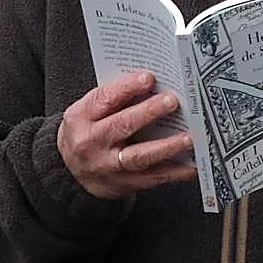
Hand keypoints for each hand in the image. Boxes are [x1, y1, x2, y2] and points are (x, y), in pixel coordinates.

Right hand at [57, 71, 196, 199]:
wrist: (71, 169)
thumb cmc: (88, 130)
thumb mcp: (89, 111)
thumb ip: (115, 98)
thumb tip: (153, 83)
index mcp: (81, 117)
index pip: (104, 99)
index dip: (127, 88)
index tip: (149, 78)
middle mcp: (91, 143)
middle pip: (122, 126)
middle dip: (149, 112)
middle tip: (172, 101)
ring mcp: (107, 166)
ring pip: (138, 157)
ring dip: (166, 147)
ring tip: (187, 138)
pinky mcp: (122, 184)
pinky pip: (151, 179)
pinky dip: (174, 173)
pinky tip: (191, 166)